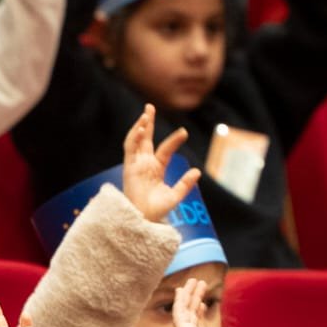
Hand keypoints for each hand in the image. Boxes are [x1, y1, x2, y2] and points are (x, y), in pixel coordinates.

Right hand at [118, 104, 196, 222]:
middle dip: (147, 122)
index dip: (174, 139)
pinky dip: (134, 138)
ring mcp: (136, 165)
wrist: (144, 220)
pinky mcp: (129, 167)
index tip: (184, 132)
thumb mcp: (175, 196)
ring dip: (140, 126)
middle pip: (145, 139)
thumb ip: (185, 184)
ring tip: (146, 113)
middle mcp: (144, 164)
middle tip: (150, 106)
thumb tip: (197, 171)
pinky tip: (141, 128)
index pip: (165, 149)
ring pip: (135, 141)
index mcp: (156, 168)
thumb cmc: (157, 211)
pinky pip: (129, 149)